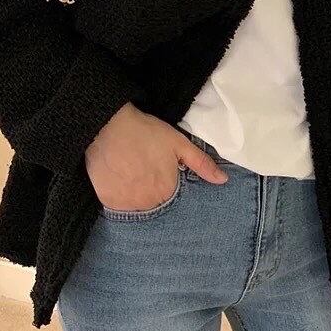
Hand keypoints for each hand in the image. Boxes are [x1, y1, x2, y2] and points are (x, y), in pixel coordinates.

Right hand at [84, 103, 227, 210]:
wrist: (109, 126)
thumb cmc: (147, 132)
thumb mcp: (179, 144)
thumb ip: (202, 164)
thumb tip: (223, 180)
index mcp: (167, 191)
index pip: (170, 194)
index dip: (165, 178)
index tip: (157, 165)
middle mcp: (148, 203)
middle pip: (154, 201)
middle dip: (151, 187)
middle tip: (143, 165)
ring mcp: (126, 204)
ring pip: (136, 203)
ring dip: (135, 192)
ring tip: (131, 169)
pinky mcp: (108, 201)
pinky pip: (118, 203)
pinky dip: (119, 193)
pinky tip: (119, 175)